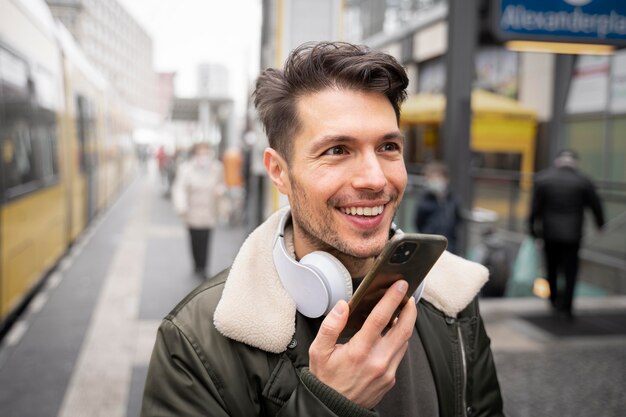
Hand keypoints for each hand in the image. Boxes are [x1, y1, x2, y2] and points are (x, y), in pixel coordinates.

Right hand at [308, 280, 416, 408]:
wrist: (332, 409)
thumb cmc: (325, 379)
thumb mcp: (319, 351)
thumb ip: (330, 326)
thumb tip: (342, 306)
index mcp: (359, 351)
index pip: (380, 318)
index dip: (392, 299)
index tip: (399, 286)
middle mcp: (377, 361)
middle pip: (403, 329)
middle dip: (410, 309)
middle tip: (408, 296)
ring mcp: (386, 371)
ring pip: (404, 342)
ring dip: (406, 324)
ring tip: (402, 311)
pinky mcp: (390, 379)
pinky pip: (400, 354)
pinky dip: (400, 340)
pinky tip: (393, 333)